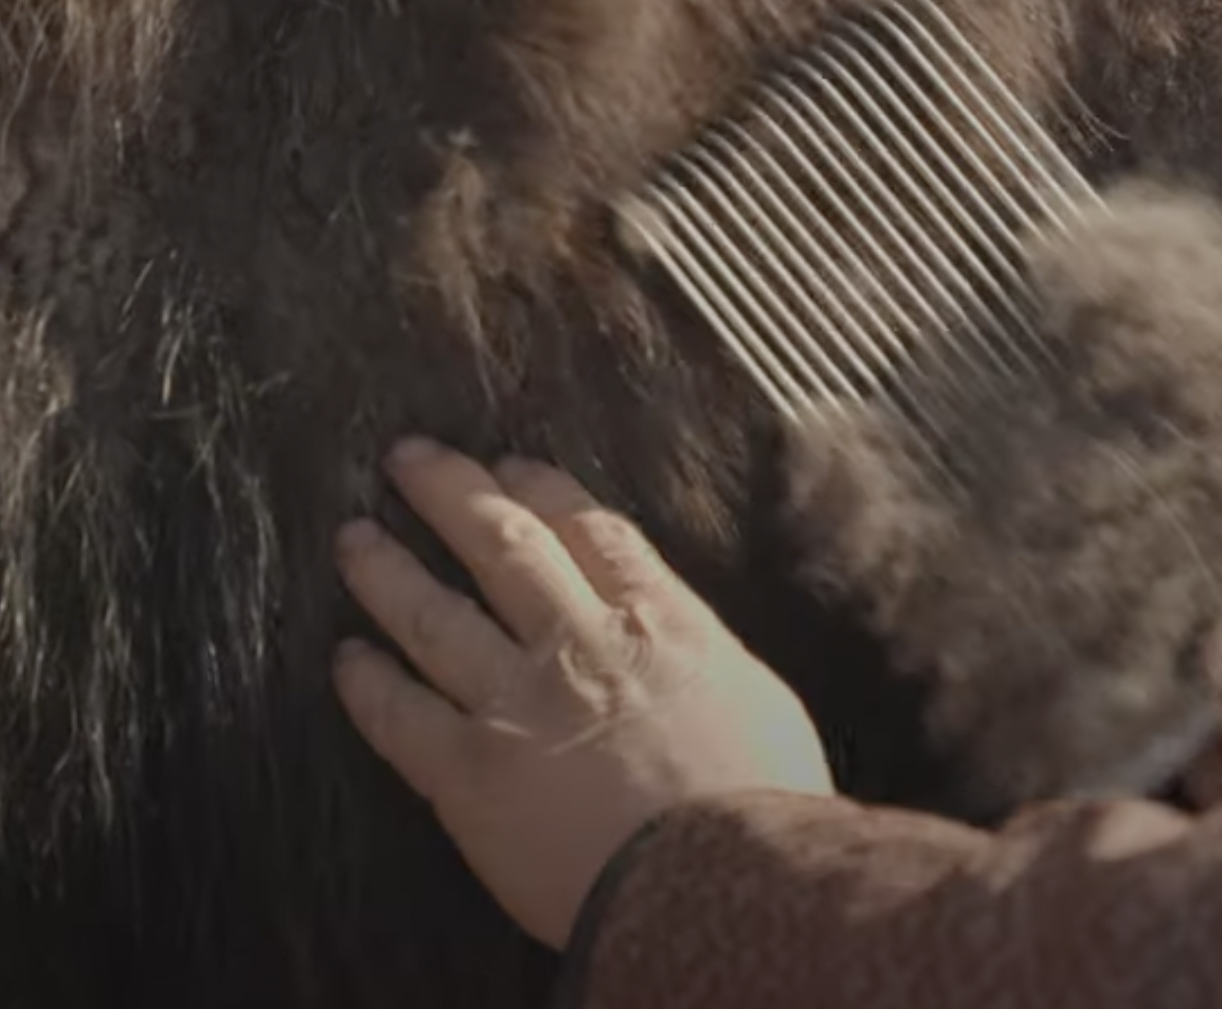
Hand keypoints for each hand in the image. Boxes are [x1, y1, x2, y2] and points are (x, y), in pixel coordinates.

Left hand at [330, 439, 834, 949]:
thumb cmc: (760, 797)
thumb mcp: (759, 695)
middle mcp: (578, 644)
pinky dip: (369, 685)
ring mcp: (515, 704)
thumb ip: (705, 656)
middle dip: (451, 494)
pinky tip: (346, 660)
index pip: (591, 531)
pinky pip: (401, 717)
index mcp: (659, 620)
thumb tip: (686, 641)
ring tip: (354, 539)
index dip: (543, 490)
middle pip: (502, 546)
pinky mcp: (468, 772)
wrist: (712, 876)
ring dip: (387, 571)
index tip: (509, 465)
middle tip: (408, 459)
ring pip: (434, 616)